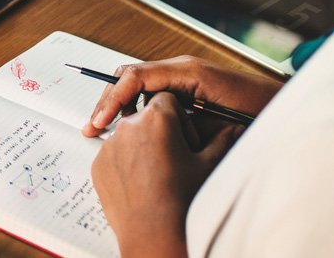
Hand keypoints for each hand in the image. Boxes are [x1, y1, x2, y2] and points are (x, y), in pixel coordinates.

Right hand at [82, 56, 281, 137]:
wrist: (287, 109)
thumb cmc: (262, 112)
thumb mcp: (218, 121)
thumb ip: (183, 119)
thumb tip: (147, 124)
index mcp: (186, 71)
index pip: (135, 76)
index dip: (112, 99)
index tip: (99, 122)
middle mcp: (181, 69)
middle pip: (129, 76)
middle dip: (107, 101)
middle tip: (92, 128)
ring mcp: (183, 77)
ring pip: (137, 85)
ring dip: (119, 106)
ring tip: (103, 129)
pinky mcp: (187, 89)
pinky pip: (152, 94)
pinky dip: (136, 109)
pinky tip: (130, 129)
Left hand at [92, 92, 242, 257]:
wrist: (154, 233)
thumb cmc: (182, 199)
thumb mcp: (208, 165)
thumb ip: (221, 139)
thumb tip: (234, 127)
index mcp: (157, 118)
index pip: (167, 99)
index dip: (179, 118)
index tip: (185, 139)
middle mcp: (128, 126)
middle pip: (145, 116)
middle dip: (159, 131)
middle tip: (173, 157)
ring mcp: (109, 145)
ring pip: (128, 136)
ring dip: (141, 146)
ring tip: (157, 173)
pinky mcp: (98, 164)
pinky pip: (113, 155)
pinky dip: (125, 163)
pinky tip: (141, 183)